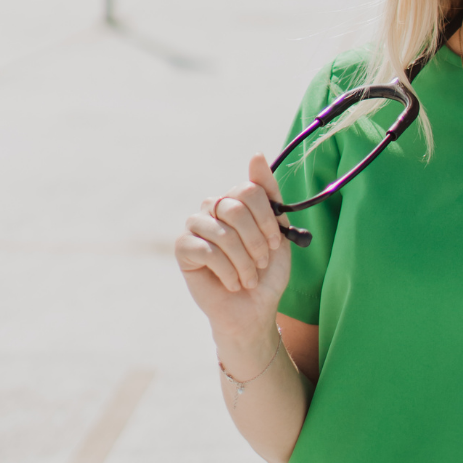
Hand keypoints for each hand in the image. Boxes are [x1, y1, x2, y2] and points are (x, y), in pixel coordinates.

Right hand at [176, 154, 291, 340]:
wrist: (253, 308)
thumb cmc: (267, 271)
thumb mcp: (278, 232)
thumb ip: (269, 194)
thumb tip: (256, 154)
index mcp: (238, 199)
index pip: (251, 190)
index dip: (267, 219)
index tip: (276, 242)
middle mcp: (214, 206)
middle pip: (236, 208)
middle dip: (256, 241)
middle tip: (262, 262)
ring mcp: (196, 225)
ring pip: (223, 232)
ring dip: (244, 261)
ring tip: (249, 278)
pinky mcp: (183, 247)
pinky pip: (207, 251)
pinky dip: (228, 271)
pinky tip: (232, 283)